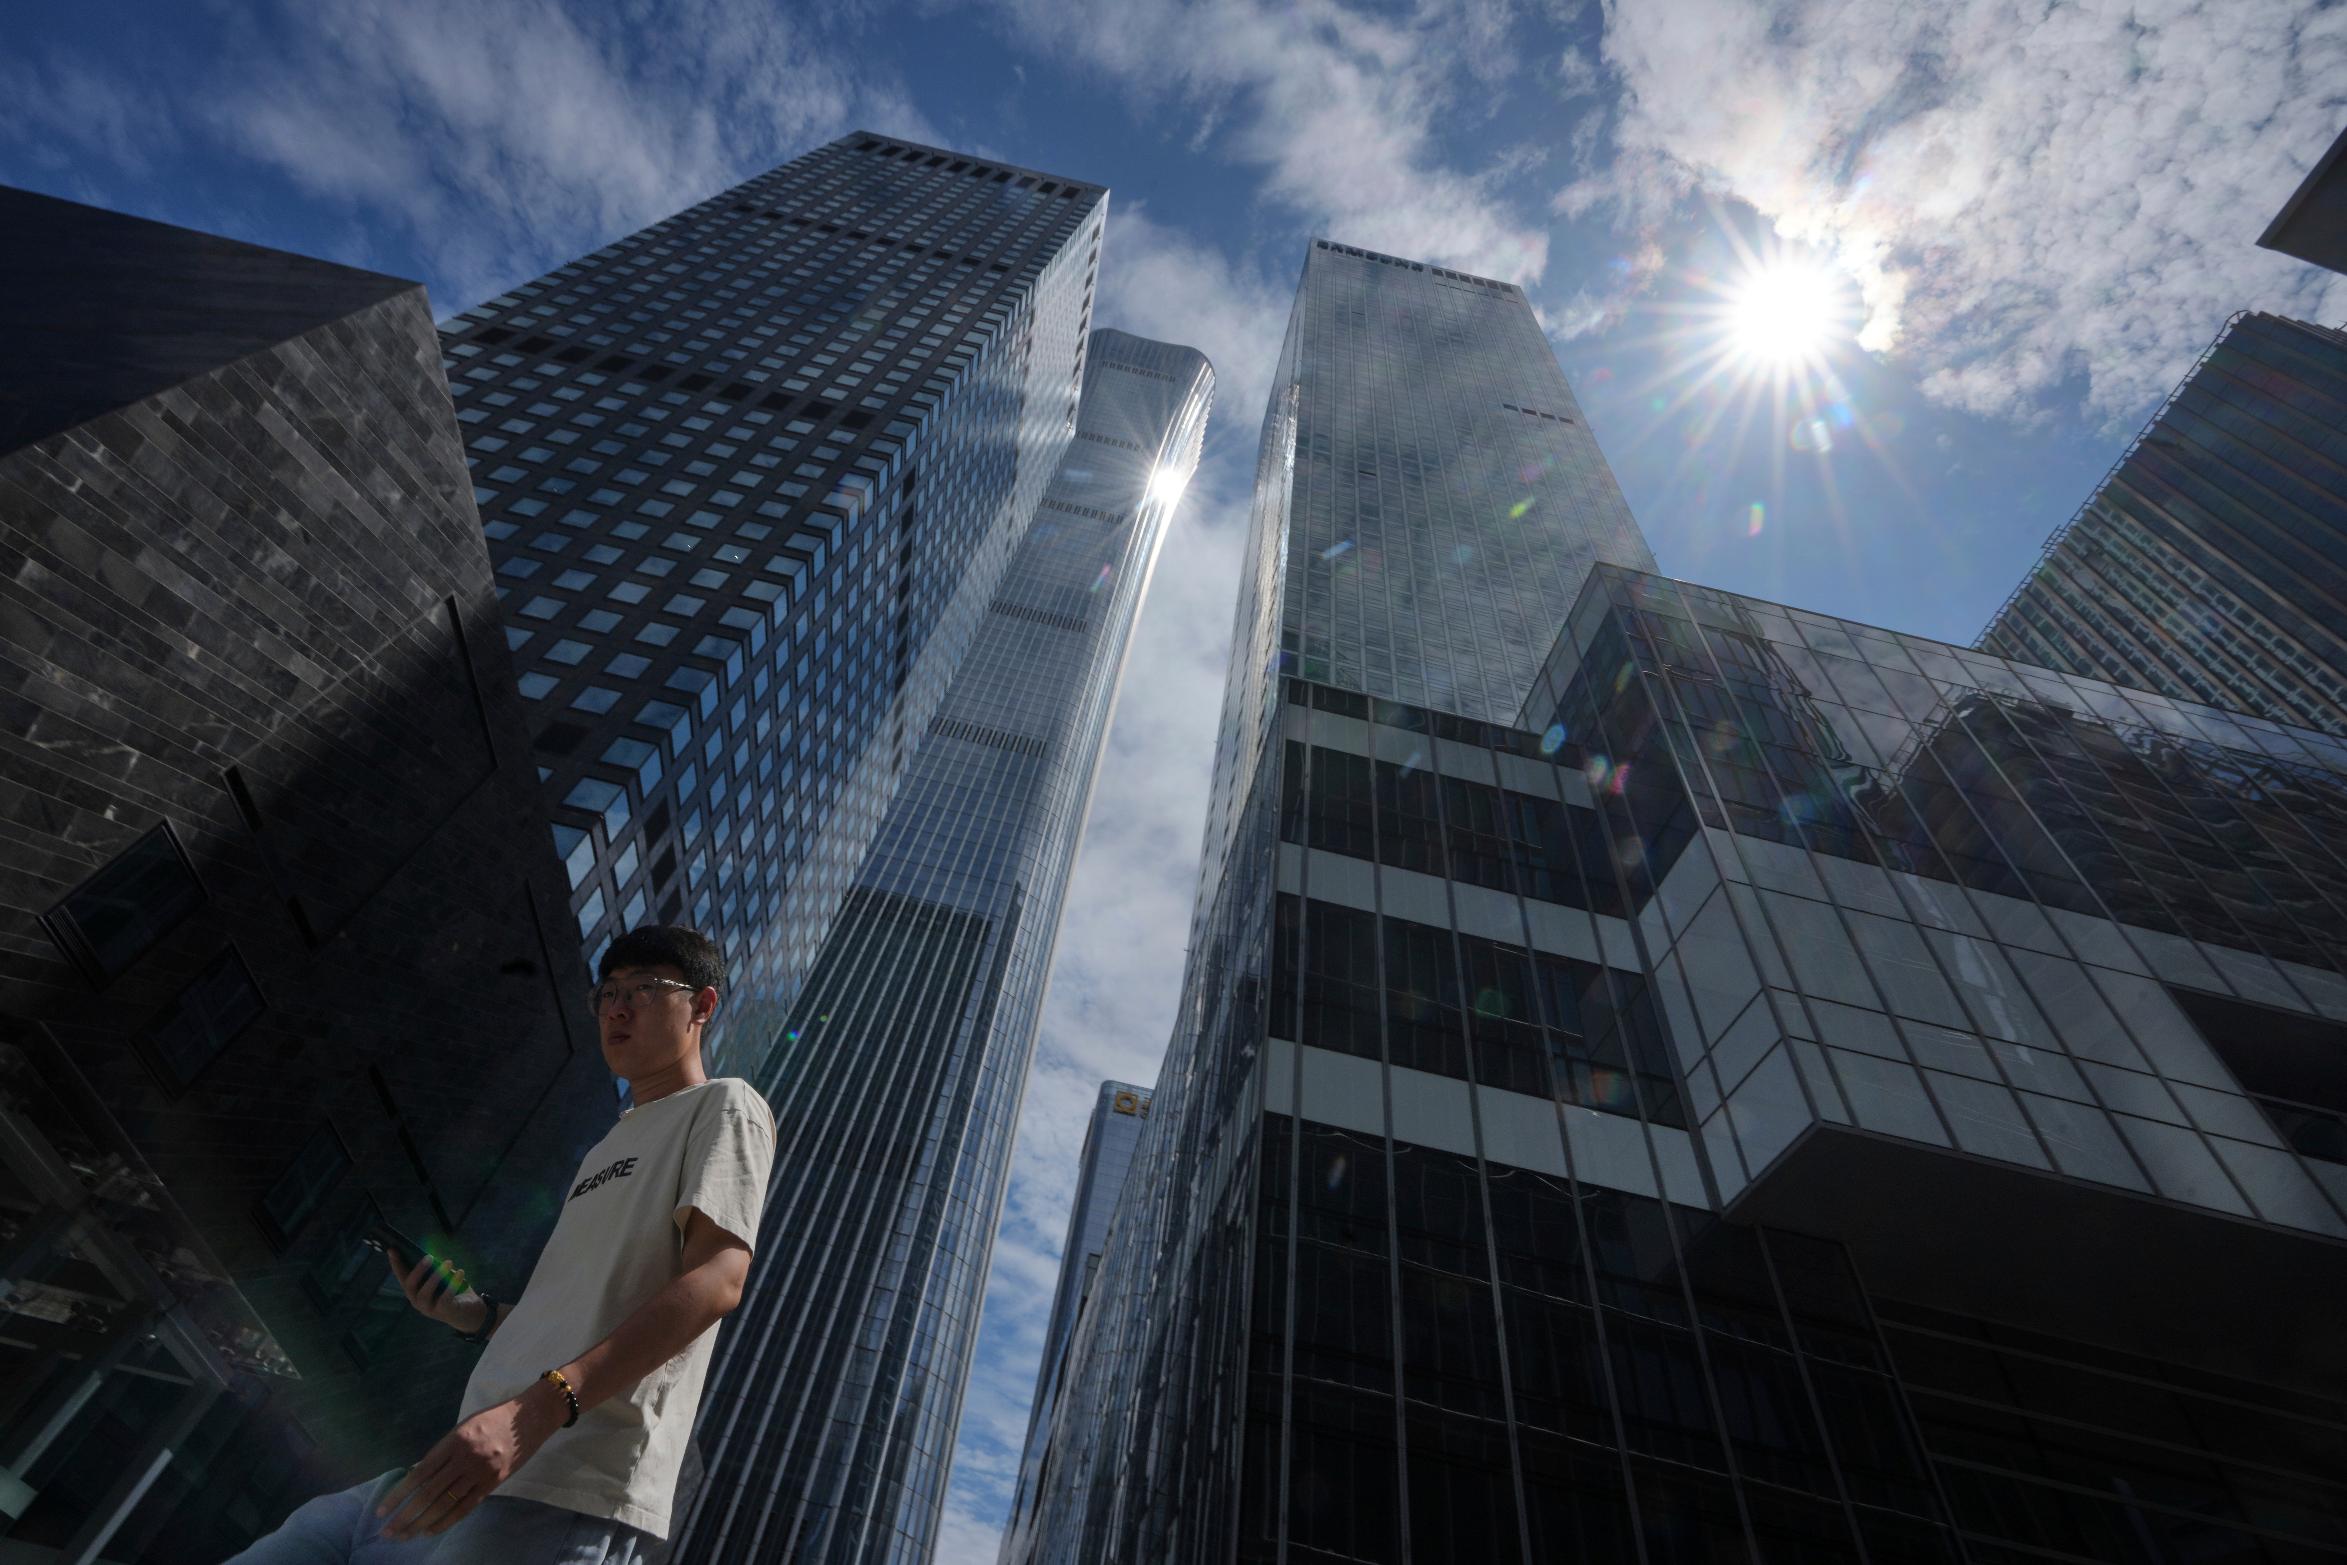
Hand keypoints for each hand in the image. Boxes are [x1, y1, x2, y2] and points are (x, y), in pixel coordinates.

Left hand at [375, 1381, 568, 1540]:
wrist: (530, 1417)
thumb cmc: (493, 1419)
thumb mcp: (463, 1427)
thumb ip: (443, 1452)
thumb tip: (417, 1477)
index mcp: (455, 1440)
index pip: (420, 1474)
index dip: (399, 1495)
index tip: (382, 1511)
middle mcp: (466, 1458)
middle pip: (429, 1494)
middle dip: (405, 1516)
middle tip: (388, 1532)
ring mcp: (481, 1472)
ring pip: (445, 1504)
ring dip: (421, 1523)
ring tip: (405, 1535)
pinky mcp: (494, 1483)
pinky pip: (466, 1507)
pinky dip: (446, 1521)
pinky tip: (430, 1531)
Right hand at [389, 1251, 486, 1332]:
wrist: (470, 1312)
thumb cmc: (453, 1291)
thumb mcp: (443, 1278)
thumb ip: (435, 1269)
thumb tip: (431, 1254)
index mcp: (415, 1291)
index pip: (402, 1277)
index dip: (396, 1264)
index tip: (392, 1249)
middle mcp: (418, 1301)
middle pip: (410, 1286)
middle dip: (418, 1270)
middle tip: (429, 1256)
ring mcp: (429, 1308)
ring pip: (425, 1293)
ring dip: (436, 1276)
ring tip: (448, 1262)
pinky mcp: (444, 1312)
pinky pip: (445, 1298)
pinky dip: (452, 1284)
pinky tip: (460, 1272)